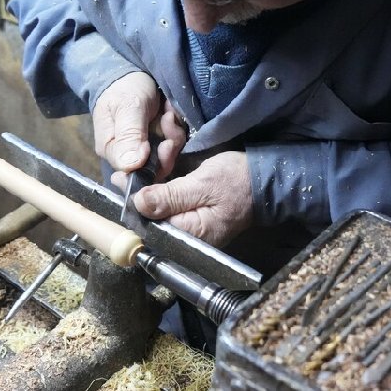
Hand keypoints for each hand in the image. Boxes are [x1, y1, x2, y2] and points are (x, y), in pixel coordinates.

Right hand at [92, 72, 185, 177]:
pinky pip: (174, 144)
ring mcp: (147, 150)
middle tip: (169, 120)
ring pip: (168, 156)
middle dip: (168, 147)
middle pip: (155, 169)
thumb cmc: (124, 89)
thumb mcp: (127, 107)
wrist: (134, 73)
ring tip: (168, 112)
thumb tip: (131, 166)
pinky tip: (170, 111)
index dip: (153, 165)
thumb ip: (129, 135)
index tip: (165, 144)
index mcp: (113, 152)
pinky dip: (176, 128)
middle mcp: (129, 156)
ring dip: (173, 134)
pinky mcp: (159, 142)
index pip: (133, 175)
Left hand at [114, 151, 252, 246]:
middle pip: (151, 214)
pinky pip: (169, 201)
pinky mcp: (191, 214)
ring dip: (156, 179)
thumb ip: (171, 197)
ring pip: (158, 204)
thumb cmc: (238, 181)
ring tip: (165, 155)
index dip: (135, 198)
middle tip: (152, 159)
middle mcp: (186, 236)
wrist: (264, 179)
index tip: (127, 175)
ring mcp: (189, 226)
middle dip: (147, 184)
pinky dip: (165, 182)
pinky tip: (169, 163)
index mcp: (189, 234)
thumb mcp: (204, 184)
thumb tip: (138, 204)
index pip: (149, 222)